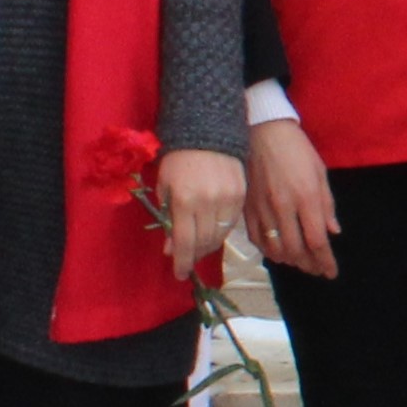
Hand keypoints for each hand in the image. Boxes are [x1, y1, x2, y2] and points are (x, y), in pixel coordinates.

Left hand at [155, 149, 244, 281]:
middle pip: (204, 242)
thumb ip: (168, 218)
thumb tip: (170, 248)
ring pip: (220, 236)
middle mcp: (208, 203)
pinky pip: (231, 224)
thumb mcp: (165, 187)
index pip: (184, 241)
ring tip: (199, 246)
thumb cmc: (178, 159)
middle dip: (194, 255)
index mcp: (184, 200)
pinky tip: (213, 231)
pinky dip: (221, 232)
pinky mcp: (241, 196)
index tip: (179, 274)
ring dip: (208, 246)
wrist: (208, 132)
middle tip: (187, 259)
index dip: (181, 262)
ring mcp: (227, 200)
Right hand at [246, 118, 339, 276]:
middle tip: (317, 269)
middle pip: (296, 250)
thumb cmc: (296, 148)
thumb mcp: (319, 172)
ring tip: (300, 263)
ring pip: (275, 248)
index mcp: (306, 197)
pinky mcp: (247, 208)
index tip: (331, 272)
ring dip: (290, 261)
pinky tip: (278, 252)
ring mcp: (262, 209)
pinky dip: (269, 251)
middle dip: (309, 265)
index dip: (325, 261)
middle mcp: (283, 207)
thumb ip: (327, 205)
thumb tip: (333, 232)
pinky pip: (257, 239)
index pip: (317, 241)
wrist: (261, 131)